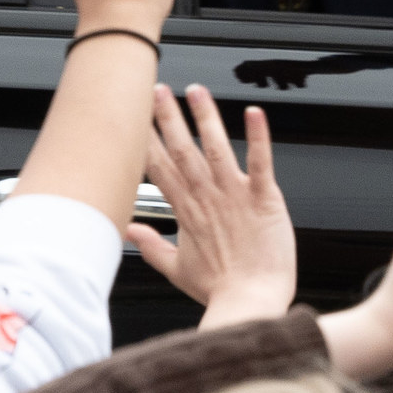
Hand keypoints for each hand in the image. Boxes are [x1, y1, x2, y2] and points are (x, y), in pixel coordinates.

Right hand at [129, 85, 296, 327]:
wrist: (251, 303)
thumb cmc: (221, 290)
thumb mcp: (178, 269)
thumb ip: (151, 246)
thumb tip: (128, 232)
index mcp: (186, 212)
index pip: (159, 169)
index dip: (146, 141)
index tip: (135, 118)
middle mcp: (207, 198)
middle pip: (181, 151)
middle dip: (168, 118)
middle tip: (156, 89)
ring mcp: (234, 196)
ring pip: (215, 148)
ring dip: (205, 117)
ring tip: (196, 91)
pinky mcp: (264, 199)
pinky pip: (260, 162)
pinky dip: (258, 137)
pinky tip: (254, 113)